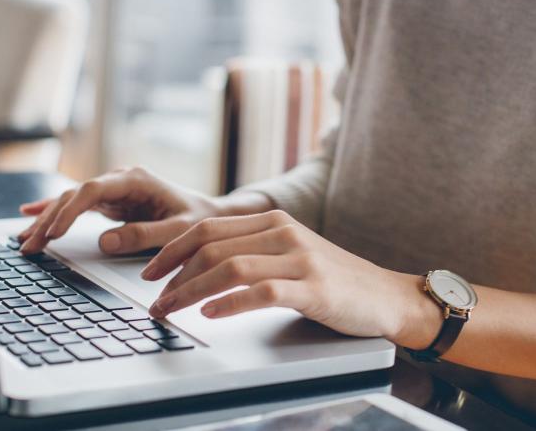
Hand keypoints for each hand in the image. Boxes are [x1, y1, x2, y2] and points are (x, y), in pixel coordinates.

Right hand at [18, 167, 231, 254]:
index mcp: (136, 180)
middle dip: (49, 220)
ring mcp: (114, 190)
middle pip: (75, 195)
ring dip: (46, 220)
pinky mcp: (111, 202)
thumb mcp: (178, 231)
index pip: (92, 191)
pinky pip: (77, 205)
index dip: (69, 210)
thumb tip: (104, 242)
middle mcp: (120, 180)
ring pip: (71, 201)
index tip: (53, 232)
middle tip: (30, 245)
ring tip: (24, 241)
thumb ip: (144, 235)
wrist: (211, 215)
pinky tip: (29, 213)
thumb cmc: (199, 221)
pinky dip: (54, 211)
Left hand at [143, 210, 440, 343]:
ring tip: (171, 309)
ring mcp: (300, 259)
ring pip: (230, 267)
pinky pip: (262, 292)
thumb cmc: (334, 280)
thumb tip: (199, 266)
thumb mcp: (290, 253)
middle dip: (173, 274)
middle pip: (211, 245)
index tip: (149, 273)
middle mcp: (283, 233)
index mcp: (273, 221)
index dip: (172, 250)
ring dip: (191, 291)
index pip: (208, 227)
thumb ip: (253, 251)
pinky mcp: (313, 288)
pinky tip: (210, 313)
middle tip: (154, 299)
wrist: (386, 296)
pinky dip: (230, 303)